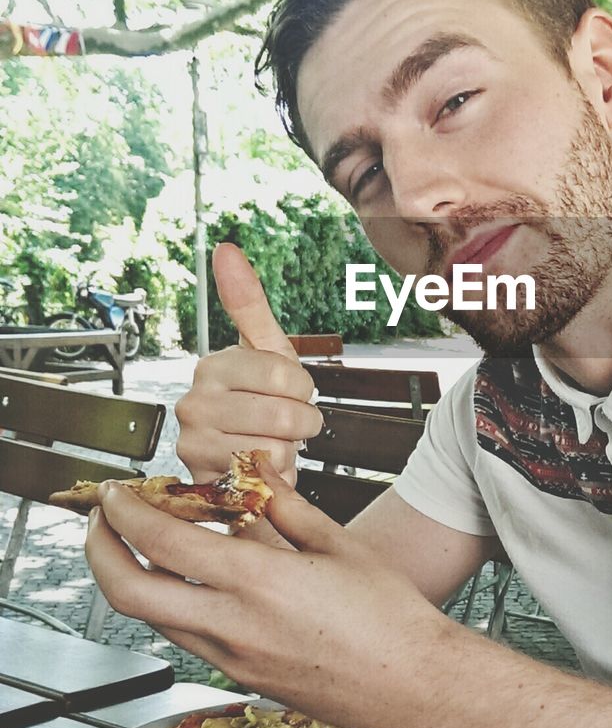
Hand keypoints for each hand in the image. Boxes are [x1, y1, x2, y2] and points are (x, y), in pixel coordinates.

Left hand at [85, 460, 457, 727]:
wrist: (412, 685)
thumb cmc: (388, 615)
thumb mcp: (337, 543)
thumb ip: (283, 505)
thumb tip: (252, 470)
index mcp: (257, 581)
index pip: (162, 541)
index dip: (127, 512)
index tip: (117, 490)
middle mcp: (232, 625)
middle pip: (130, 593)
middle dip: (100, 551)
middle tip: (101, 520)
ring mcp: (232, 658)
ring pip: (151, 619)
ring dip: (129, 578)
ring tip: (139, 543)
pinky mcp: (240, 677)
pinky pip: (185, 636)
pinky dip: (169, 602)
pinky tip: (188, 578)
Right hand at [175, 243, 322, 486]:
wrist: (243, 465)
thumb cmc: (260, 403)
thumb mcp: (266, 351)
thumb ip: (248, 303)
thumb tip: (225, 248)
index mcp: (213, 366)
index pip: (285, 374)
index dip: (301, 388)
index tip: (288, 392)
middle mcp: (195, 402)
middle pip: (283, 412)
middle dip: (299, 422)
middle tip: (284, 423)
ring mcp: (195, 443)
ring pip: (277, 446)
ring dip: (286, 450)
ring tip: (269, 444)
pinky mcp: (204, 480)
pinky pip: (265, 476)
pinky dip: (274, 474)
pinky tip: (259, 468)